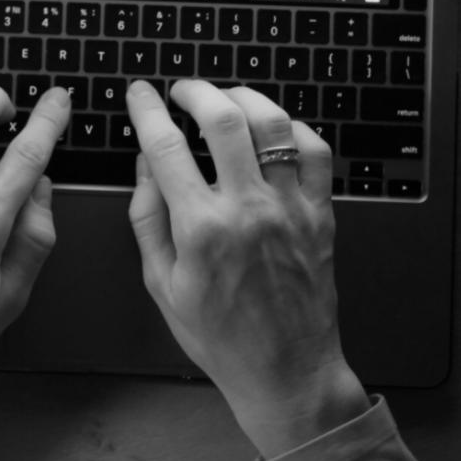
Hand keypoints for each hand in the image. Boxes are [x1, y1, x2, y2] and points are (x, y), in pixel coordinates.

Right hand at [125, 79, 368, 458]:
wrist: (286, 371)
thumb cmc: (219, 336)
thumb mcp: (161, 284)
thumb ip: (147, 219)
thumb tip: (144, 166)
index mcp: (200, 229)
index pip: (166, 147)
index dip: (147, 110)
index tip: (139, 93)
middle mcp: (247, 210)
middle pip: (223, 120)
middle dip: (196, 91)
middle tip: (181, 90)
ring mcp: (289, 209)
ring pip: (273, 125)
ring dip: (245, 98)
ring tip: (226, 99)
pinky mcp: (320, 215)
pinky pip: (315, 151)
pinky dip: (293, 128)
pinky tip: (273, 130)